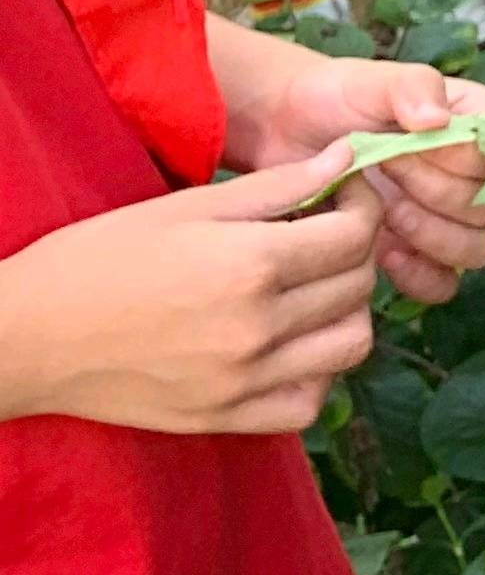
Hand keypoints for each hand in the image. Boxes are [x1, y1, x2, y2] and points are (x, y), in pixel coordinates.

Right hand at [0, 160, 382, 431]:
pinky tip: (288, 344)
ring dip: (345, 311)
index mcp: (251, 265)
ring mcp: (244, 381)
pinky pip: (309, 402)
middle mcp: (258, 328)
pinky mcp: (225, 418)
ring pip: (350, 345)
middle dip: (354, 251)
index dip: (361, 205)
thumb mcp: (186, 207)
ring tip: (308, 288)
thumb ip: (277, 185)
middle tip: (321, 233)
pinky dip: (315, 373)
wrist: (25, 337)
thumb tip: (348, 156)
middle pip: (358, 285)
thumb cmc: (97, 258)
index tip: (343, 194)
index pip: (357, 235)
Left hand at [224, 52, 484, 305]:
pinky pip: (443, 283)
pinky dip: (422, 277)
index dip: (461, 158)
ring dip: (437, 238)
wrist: (281, 134)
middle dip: (438, 194)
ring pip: (478, 249)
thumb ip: (410, 87)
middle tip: (386, 172)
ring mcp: (442, 218)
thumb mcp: (369, 81)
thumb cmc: (331, 99)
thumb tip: (439, 121)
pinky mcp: (413, 253)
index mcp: (473, 125)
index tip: (405, 144)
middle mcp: (469, 175)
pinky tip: (385, 256)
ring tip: (389, 217)